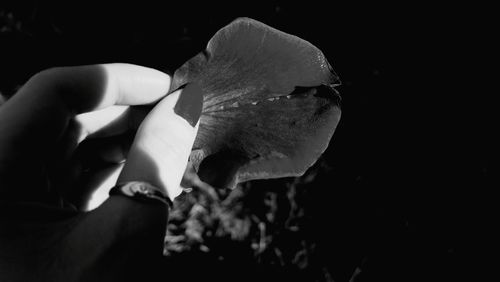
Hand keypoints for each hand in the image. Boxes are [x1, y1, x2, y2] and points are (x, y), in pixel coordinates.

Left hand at [0, 63, 200, 208]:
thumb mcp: (124, 234)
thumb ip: (154, 164)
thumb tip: (185, 109)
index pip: (51, 93)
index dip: (118, 81)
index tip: (170, 87)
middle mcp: (0, 176)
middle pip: (66, 117)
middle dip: (131, 115)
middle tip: (181, 117)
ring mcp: (17, 195)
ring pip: (75, 144)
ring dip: (130, 143)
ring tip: (173, 146)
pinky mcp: (38, 212)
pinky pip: (77, 173)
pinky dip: (119, 170)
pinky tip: (154, 170)